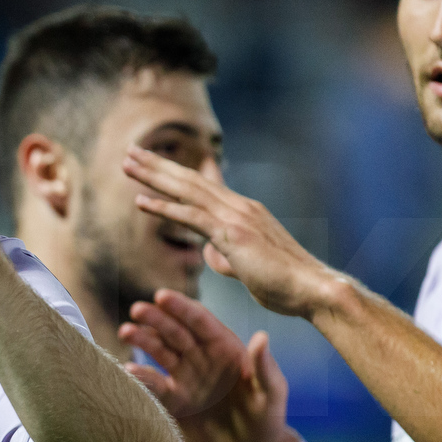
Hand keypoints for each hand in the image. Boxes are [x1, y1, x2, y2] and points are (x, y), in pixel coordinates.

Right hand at [119, 291, 299, 441]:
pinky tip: (127, 370)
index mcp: (226, 349)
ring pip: (160, 352)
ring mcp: (185, 378)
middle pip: (175, 332)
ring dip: (143, 340)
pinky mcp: (173, 401)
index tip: (162, 296)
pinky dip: (139, 377)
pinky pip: (153, 385)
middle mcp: (202, 358)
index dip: (182, 308)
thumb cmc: (268, 422)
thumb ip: (265, 368)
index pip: (201, 322)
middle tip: (137, 310)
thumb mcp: (271, 394)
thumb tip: (262, 336)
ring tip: (126, 332)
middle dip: (156, 319)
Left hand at [122, 149, 342, 318]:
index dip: (176, 173)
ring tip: (127, 164)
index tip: (153, 162)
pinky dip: (164, 208)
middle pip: (190, 180)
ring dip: (154, 176)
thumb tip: (207, 252)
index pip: (204, 186)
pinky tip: (140, 201)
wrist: (314, 290)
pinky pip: (192, 217)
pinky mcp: (233, 235)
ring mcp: (237, 217)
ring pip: (187, 190)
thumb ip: (225, 255)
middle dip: (158, 165)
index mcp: (243, 212)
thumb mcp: (248, 267)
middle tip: (130, 151)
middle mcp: (239, 207)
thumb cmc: (286, 284)